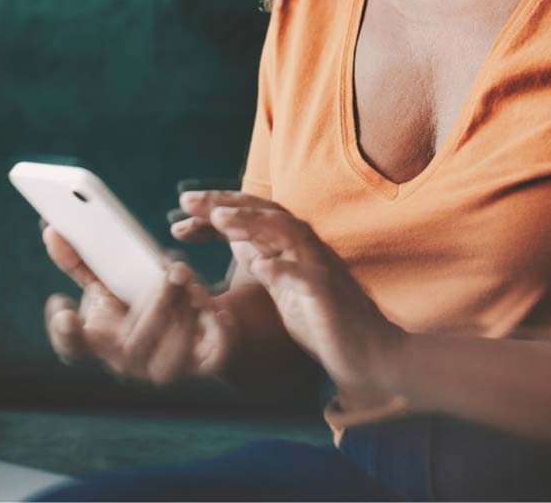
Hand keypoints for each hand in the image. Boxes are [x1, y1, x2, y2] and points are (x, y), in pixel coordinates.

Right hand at [41, 226, 235, 384]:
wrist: (201, 328)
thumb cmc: (146, 302)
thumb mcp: (116, 280)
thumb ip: (84, 261)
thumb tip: (52, 230)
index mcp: (103, 339)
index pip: (76, 345)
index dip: (67, 333)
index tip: (63, 307)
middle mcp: (130, 361)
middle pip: (135, 343)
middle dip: (156, 305)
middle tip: (173, 270)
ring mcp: (165, 369)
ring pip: (173, 349)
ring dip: (185, 309)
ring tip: (193, 280)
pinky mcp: (203, 366)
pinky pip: (211, 352)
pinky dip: (213, 325)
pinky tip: (217, 308)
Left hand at [180, 191, 405, 395]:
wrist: (367, 351)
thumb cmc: (323, 319)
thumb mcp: (282, 287)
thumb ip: (263, 260)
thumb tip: (235, 239)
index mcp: (291, 247)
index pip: (252, 216)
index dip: (217, 210)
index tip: (182, 212)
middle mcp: (305, 248)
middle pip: (265, 212)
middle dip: (226, 204)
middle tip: (188, 199)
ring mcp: (318, 268)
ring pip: (286, 233)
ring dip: (253, 223)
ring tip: (220, 218)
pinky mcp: (328, 296)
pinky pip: (307, 278)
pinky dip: (285, 270)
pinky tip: (262, 267)